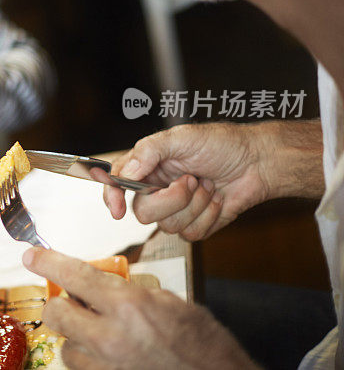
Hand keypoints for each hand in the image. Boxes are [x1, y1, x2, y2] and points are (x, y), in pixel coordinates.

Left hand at [23, 248, 256, 369]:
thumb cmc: (204, 345)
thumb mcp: (169, 303)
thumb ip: (128, 292)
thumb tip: (100, 286)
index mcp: (129, 306)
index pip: (75, 276)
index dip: (48, 262)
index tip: (31, 255)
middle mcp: (111, 337)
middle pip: (56, 313)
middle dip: (61, 304)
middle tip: (75, 302)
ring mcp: (107, 367)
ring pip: (66, 347)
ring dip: (76, 337)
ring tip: (102, 335)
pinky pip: (82, 369)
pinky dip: (89, 360)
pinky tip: (110, 355)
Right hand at [101, 122, 274, 240]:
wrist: (257, 162)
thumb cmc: (222, 144)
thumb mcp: (181, 137)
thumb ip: (148, 152)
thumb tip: (126, 173)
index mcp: (147, 167)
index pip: (117, 185)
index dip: (112, 197)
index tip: (117, 208)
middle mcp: (157, 189)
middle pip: (144, 213)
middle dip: (171, 200)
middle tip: (190, 180)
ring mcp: (176, 209)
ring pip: (169, 226)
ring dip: (195, 205)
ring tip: (207, 185)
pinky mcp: (196, 224)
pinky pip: (191, 234)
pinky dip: (208, 216)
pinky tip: (217, 198)